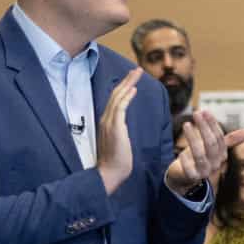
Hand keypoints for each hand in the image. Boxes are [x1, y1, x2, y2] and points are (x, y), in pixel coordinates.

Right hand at [97, 69, 140, 193]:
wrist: (109, 173)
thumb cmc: (116, 162)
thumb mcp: (118, 142)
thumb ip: (120, 133)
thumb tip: (124, 129)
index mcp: (107, 122)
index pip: (115, 100)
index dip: (123, 88)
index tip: (132, 80)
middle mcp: (106, 119)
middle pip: (116, 94)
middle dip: (127, 80)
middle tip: (137, 70)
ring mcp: (109, 122)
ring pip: (118, 97)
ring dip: (128, 83)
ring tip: (138, 73)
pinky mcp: (114, 127)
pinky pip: (120, 107)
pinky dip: (126, 97)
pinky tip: (133, 89)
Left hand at [166, 108, 243, 193]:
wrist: (185, 177)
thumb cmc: (199, 157)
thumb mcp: (213, 146)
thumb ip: (229, 140)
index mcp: (221, 155)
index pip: (219, 138)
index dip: (212, 124)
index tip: (205, 111)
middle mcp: (215, 164)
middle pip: (211, 144)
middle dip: (204, 128)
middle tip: (196, 113)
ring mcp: (204, 172)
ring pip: (199, 154)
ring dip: (193, 139)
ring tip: (186, 125)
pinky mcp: (191, 178)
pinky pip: (189, 170)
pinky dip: (185, 161)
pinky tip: (181, 152)